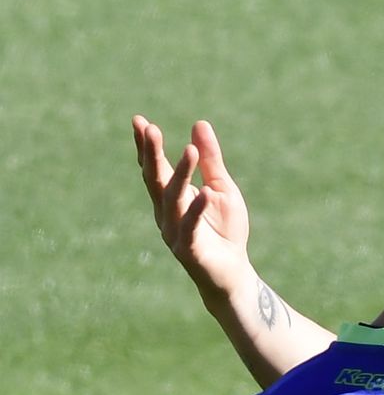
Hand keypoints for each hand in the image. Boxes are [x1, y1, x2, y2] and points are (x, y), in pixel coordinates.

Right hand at [133, 115, 253, 303]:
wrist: (234, 273)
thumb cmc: (226, 231)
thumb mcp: (222, 188)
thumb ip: (210, 160)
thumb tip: (200, 123)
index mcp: (171, 197)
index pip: (154, 167)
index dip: (146, 146)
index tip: (139, 121)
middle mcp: (166, 212)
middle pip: (154, 179)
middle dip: (151, 154)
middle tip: (150, 128)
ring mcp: (174, 232)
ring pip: (172, 199)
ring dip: (179, 174)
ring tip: (189, 150)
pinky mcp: (188, 250)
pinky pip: (190, 227)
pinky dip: (197, 209)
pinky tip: (204, 191)